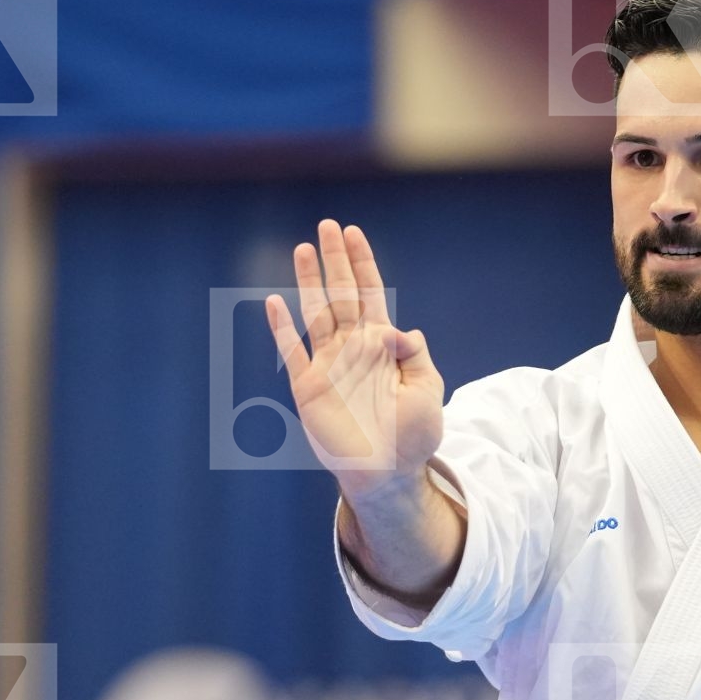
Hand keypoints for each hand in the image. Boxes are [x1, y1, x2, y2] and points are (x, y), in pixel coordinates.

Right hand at [264, 221, 444, 498]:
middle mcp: (353, 349)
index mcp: (382, 346)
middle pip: (341, 294)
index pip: (370, 294)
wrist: (387, 474)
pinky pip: (291, 353)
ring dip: (309, 282)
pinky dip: (281, 329)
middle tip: (327, 225)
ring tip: (303, 249)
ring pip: (315, 314)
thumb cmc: (413, 435)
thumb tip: (400, 328)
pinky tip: (272, 303)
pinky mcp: (308, 388)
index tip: (354, 233)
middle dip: (335, 260)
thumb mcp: (427, 390)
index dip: (362, 264)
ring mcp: (328, 366)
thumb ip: (414, 356)